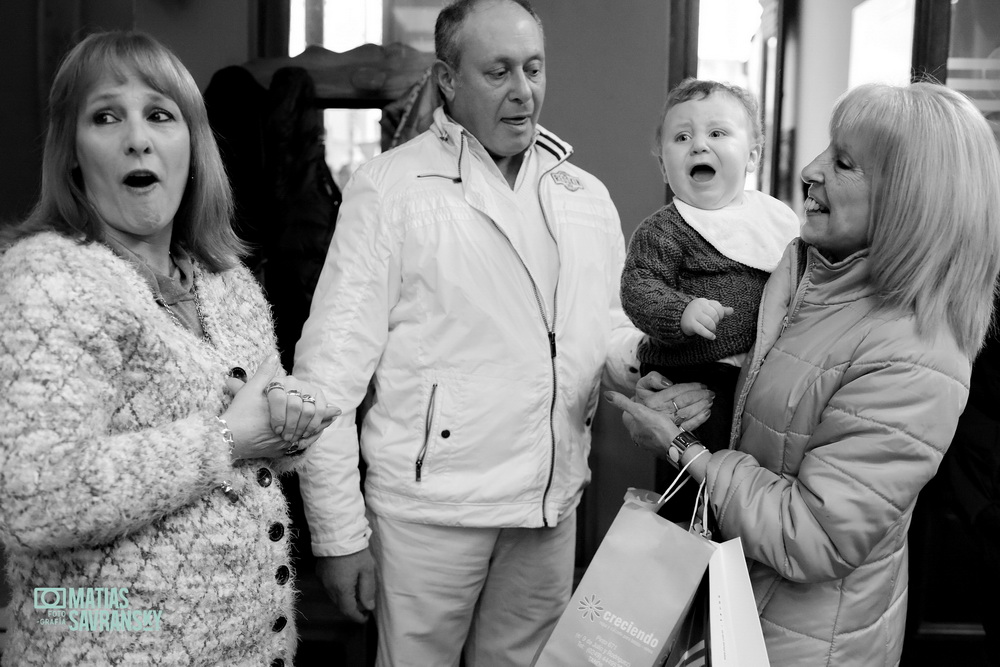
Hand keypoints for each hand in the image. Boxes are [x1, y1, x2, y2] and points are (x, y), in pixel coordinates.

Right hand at [222, 354, 340, 459]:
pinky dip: (306, 441)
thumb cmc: (239, 413)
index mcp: (285, 414)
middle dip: (322, 420)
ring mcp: (283, 443)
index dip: (323, 410)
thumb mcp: (251, 389)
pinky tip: (310, 437)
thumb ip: (266, 373)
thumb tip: (273, 355)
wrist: (226, 438)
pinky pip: (297, 448)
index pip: (310, 412)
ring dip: (316, 430)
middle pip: (311, 426)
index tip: (335, 409)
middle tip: (333, 415)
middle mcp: (287, 429)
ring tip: (326, 425)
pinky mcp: (277, 452)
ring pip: (307, 437)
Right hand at [316, 551, 376, 623]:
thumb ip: (368, 590)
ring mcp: (323, 580)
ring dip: (345, 599)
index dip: (357, 617)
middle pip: (340, 605)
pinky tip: (346, 582)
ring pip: (334, 597)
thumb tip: (368, 607)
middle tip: (364, 605)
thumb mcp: (367, 570)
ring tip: (357, 593)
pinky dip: (338, 590)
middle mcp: (329, 587)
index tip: (365, 618)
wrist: (336, 534)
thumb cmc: (355, 551)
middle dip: (352, 608)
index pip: (349, 611)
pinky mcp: (320, 573)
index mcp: (342, 589)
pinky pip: (329, 588)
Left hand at [604, 385, 711, 458]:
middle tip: (647, 407)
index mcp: (633, 430)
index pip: (626, 416)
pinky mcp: (661, 448)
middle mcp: (639, 439)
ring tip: (657, 416)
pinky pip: (657, 438)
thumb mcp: (639, 410)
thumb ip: (623, 403)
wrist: (676, 445)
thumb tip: (608, 395)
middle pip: (636, 424)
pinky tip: (666, 428)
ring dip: (649, 425)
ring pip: (646, 432)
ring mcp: (650, 445)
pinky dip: (659, 432)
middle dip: (640, 416)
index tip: (636, 400)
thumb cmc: (659, 428)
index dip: (630, 406)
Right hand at [634, 371, 713, 431]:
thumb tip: (668, 383)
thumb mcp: (642, 385)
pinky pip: (688, 427)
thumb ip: (653, 379)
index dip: (690, 387)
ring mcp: (666, 424)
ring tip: (710, 400)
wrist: (636, 423)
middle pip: (683, 402)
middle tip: (710, 392)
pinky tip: (706, 413)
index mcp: (652, 401)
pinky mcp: (672, 433)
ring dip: (701, 406)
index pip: (675, 391)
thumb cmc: (642, 401)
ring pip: (688, 413)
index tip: (701, 385)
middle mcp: (659, 413)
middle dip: (700, 396)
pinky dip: (699, 419)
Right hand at [680, 298, 733, 339]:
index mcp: (703, 302)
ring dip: (713, 328)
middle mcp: (698, 307)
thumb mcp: (707, 309)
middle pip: (714, 315)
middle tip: (714, 325)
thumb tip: (732, 310)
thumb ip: (720, 310)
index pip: (717, 306)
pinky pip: (702, 330)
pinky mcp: (690, 324)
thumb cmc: (697, 313)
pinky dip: (709, 335)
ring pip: (709, 322)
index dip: (721, 314)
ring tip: (712, 331)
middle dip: (717, 322)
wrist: (678, 317)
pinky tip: (712, 337)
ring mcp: (693, 315)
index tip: (718, 318)